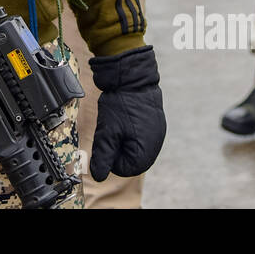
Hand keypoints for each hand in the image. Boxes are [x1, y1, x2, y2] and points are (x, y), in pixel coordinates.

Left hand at [88, 46, 166, 179]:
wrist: (134, 77)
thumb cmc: (122, 104)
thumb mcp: (108, 132)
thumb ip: (103, 156)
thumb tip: (97, 176)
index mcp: (144, 152)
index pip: (122, 169)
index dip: (109, 156)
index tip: (105, 139)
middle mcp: (155, 146)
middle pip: (129, 159)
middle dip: (116, 147)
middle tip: (110, 128)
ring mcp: (157, 134)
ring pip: (133, 146)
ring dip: (121, 138)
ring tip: (117, 121)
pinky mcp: (155, 124)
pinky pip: (139, 135)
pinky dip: (129, 130)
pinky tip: (125, 117)